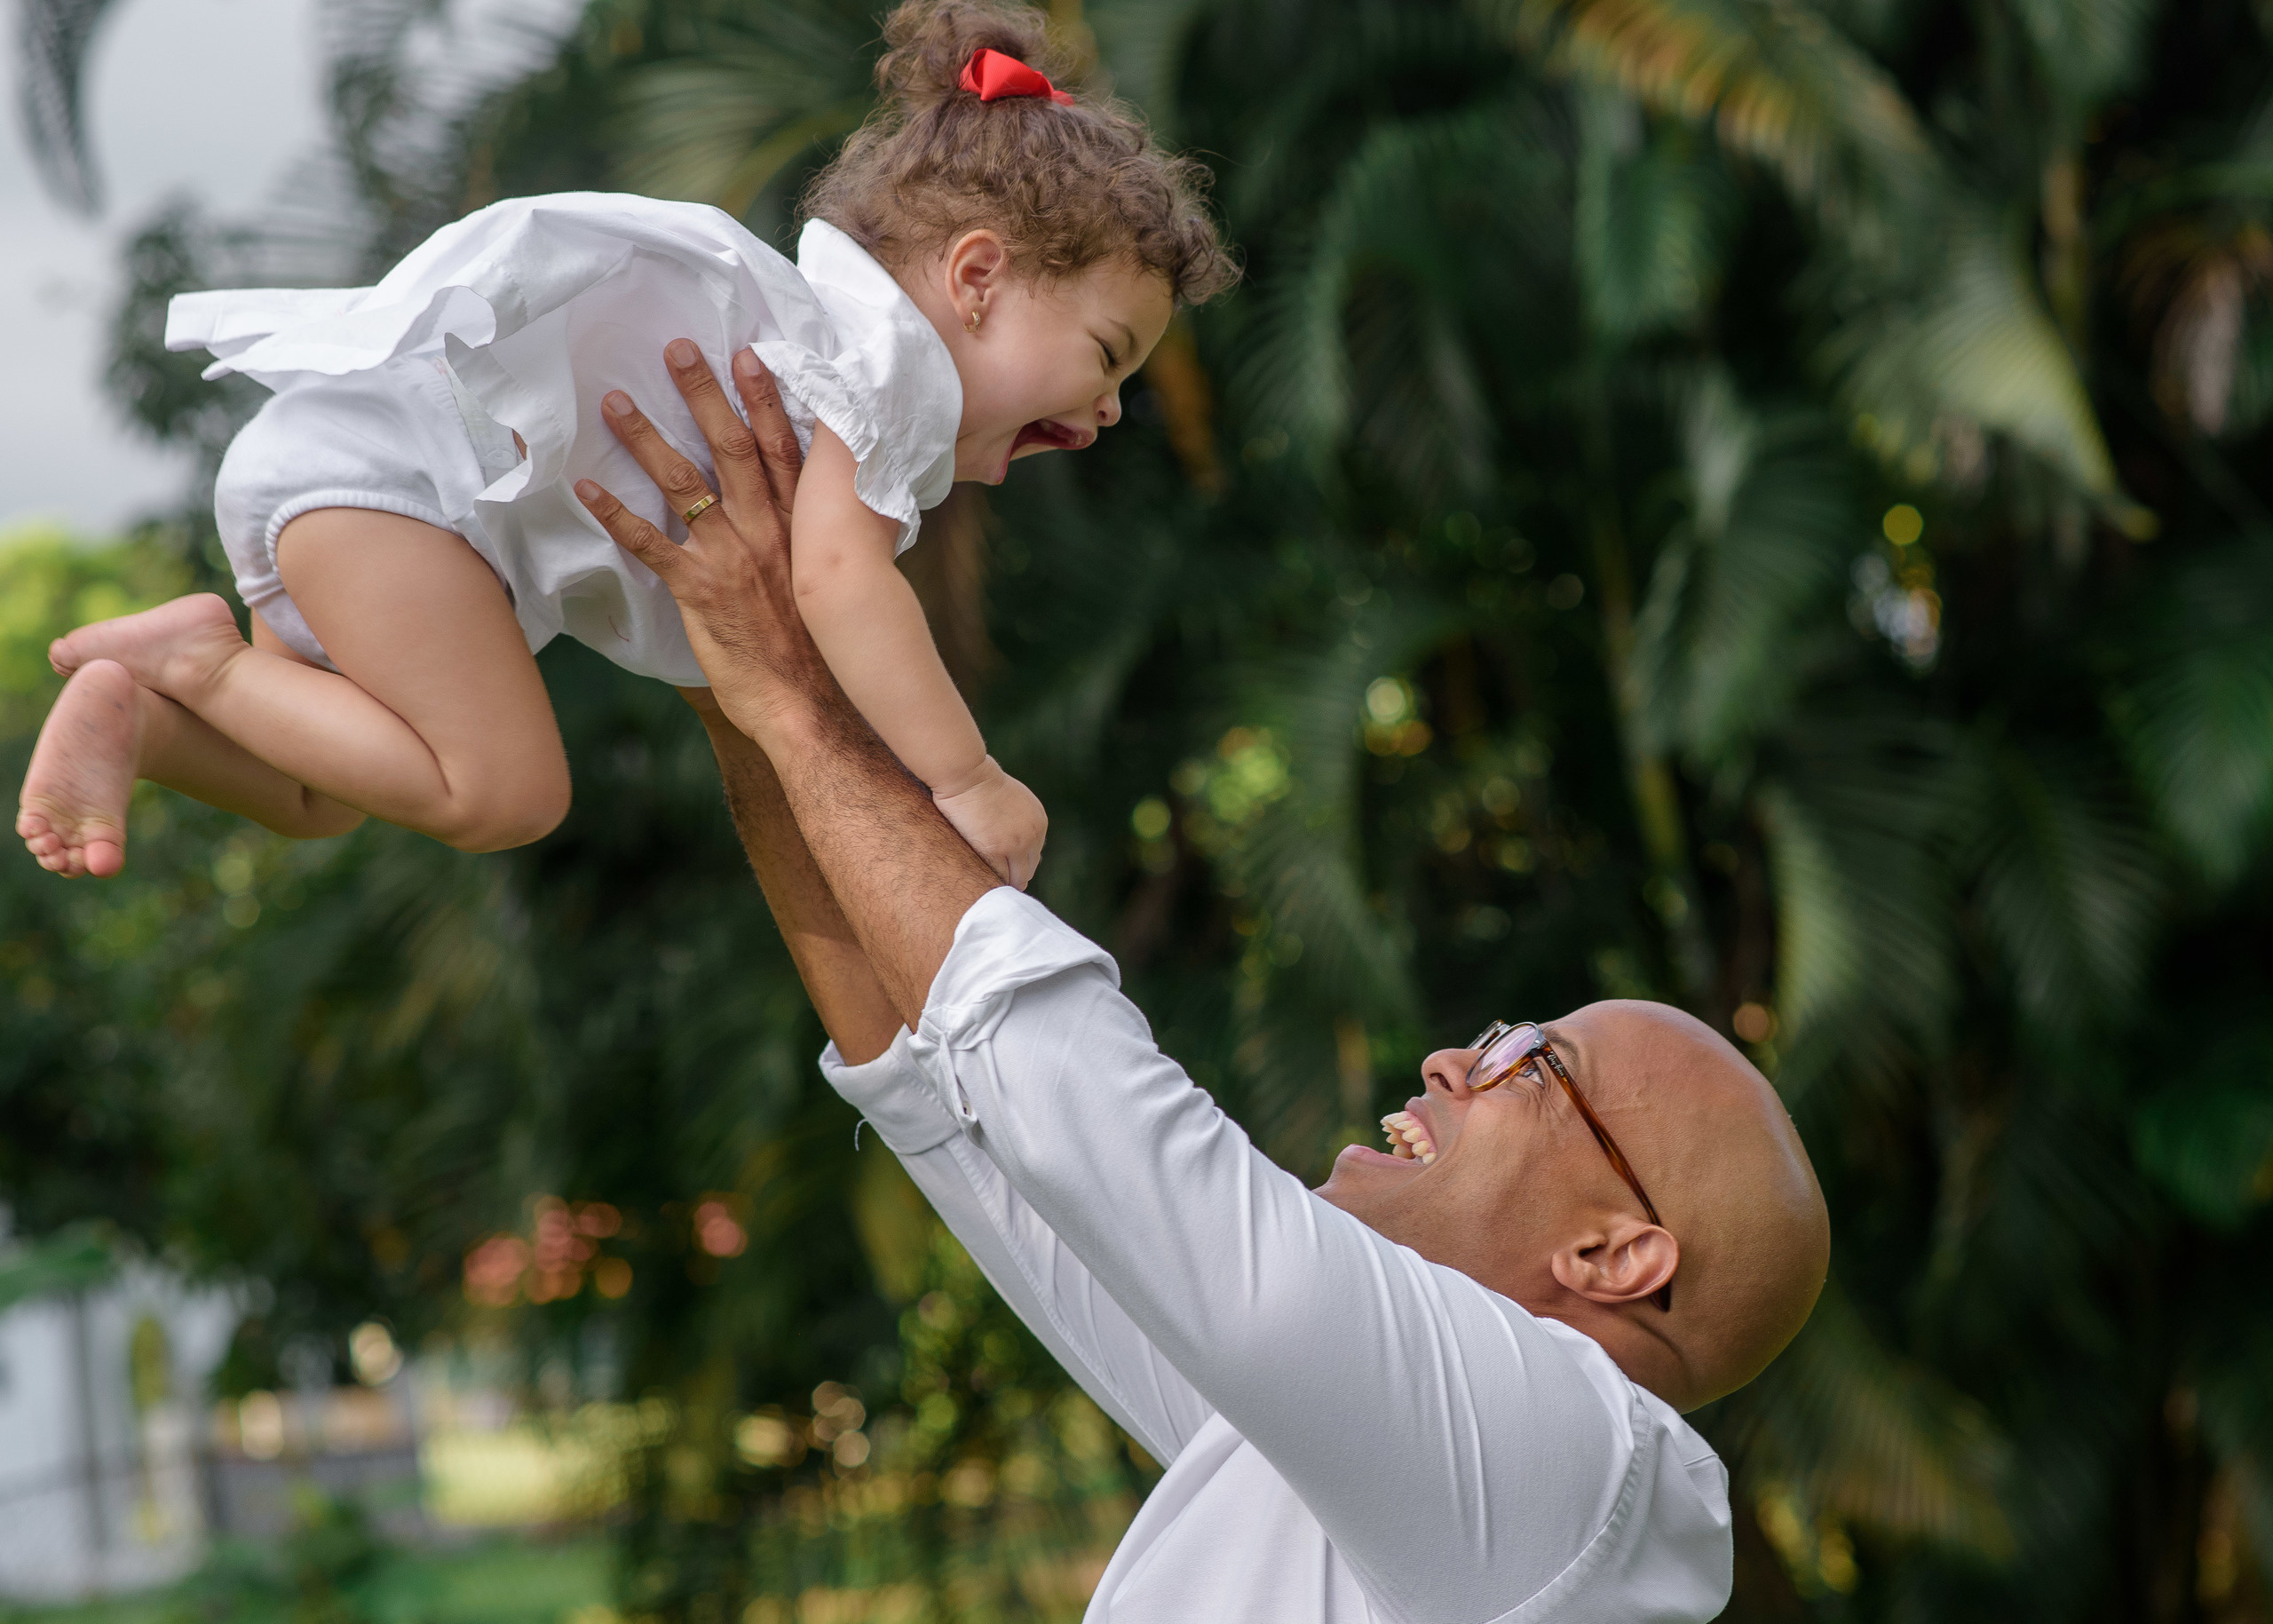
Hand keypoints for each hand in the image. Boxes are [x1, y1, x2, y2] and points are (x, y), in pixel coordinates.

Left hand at [574, 342, 821, 748]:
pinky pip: (651, 544)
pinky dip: (616, 515)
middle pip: (731, 449)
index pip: (783, 449)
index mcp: (800, 526)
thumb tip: (807, 518)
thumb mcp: (822, 583)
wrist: (810, 704)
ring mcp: (732, 557)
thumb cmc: (817, 649)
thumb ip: (808, 542)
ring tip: (616, 402)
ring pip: (685, 485)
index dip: (765, 400)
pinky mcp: (700, 590)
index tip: (748, 355)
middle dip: (703, 395)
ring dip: (647, 439)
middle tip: (677, 350)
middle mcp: (768, 531)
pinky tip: (586, 488)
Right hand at [934, 757, 1047, 889]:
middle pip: (1028, 870)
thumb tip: (1010, 843)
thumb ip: (1019, 821)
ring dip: (1003, 881)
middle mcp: (1033, 835)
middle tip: (992, 879)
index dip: (1017, 863)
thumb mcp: (1013, 800)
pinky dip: (988, 878)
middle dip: (1013, 875)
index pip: (1033, 856)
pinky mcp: (995, 851)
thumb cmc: (980, 782)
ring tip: (984, 882)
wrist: (967, 774)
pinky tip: (976, 876)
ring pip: (1016, 879)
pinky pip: (997, 876)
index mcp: (1038, 822)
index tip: (1001, 867)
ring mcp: (1016, 845)